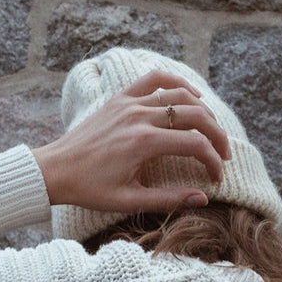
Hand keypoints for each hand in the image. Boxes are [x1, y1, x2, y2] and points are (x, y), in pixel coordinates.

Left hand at [32, 70, 230, 214]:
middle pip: (195, 115)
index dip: (213, 162)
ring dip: (203, 110)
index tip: (216, 179)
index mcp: (143, 143)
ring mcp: (129, 102)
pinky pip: (155, 79)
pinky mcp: (121, 98)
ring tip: (213, 130)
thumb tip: (203, 198)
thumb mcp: (129, 201)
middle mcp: (139, 116)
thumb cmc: (89, 190)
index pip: (195, 145)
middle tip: (225, 155)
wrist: (56, 170)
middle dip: (217, 136)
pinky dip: (177, 83)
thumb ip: (169, 199)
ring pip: (180, 94)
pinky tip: (191, 96)